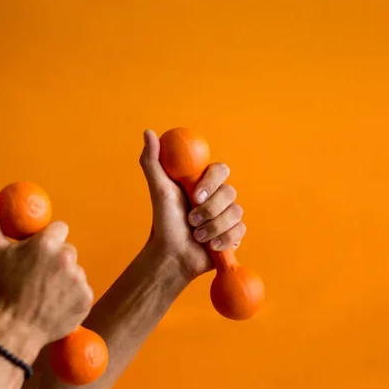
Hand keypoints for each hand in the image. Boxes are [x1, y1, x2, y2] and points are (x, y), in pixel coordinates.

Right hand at [0, 186, 93, 358]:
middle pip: (68, 250)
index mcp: (47, 243)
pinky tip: (55, 304)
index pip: (60, 230)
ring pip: (75, 270)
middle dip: (56, 260)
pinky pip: (82, 290)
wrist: (13, 329)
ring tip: (45, 293)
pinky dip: (72, 296)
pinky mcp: (87, 298)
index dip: (49, 241)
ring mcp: (79, 279)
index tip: (38, 254)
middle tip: (38, 277)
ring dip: (65, 278)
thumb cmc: (1, 289)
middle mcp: (67, 258)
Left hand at [140, 130, 245, 279]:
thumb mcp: (158, 190)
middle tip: (191, 221)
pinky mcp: (233, 234)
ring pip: (236, 213)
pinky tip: (211, 246)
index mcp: (204, 182)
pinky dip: (224, 239)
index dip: (211, 183)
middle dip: (209, 210)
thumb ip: (153, 161)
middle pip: (230, 192)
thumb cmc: (164, 222)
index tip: (195, 196)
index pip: (221, 170)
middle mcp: (218, 196)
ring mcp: (227, 215)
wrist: (172, 255)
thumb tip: (149, 133)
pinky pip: (240, 230)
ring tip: (197, 237)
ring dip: (213, 227)